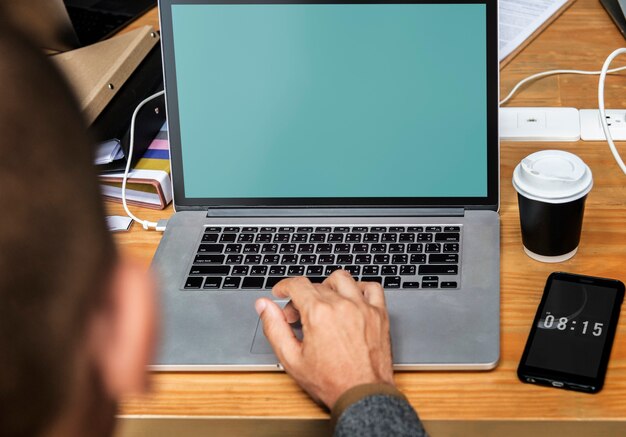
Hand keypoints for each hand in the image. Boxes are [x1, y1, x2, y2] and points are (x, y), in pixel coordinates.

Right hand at [254, 270, 393, 408]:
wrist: (362, 395)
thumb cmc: (330, 382)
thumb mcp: (291, 359)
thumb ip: (274, 328)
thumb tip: (263, 306)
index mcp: (319, 314)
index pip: (297, 285)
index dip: (284, 286)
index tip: (281, 292)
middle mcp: (342, 305)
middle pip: (316, 285)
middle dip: (302, 297)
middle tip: (299, 316)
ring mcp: (363, 308)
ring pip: (342, 279)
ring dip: (329, 286)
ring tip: (324, 303)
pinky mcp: (379, 314)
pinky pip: (372, 288)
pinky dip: (360, 288)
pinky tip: (351, 299)